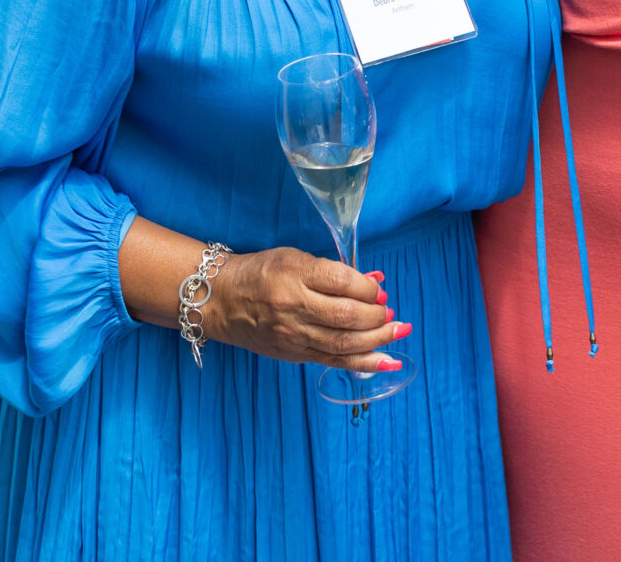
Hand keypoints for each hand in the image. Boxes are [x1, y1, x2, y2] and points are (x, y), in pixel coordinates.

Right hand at [201, 247, 407, 371]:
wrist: (222, 301)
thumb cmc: (261, 273)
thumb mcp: (296, 259)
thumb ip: (336, 272)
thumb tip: (375, 281)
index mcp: (295, 274)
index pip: (342, 282)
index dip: (368, 288)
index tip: (379, 288)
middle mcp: (294, 307)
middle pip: (347, 316)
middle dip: (377, 316)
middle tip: (390, 312)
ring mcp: (293, 335)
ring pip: (344, 343)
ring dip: (379, 339)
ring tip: (398, 331)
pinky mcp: (294, 354)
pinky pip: (334, 361)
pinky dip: (364, 363)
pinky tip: (387, 361)